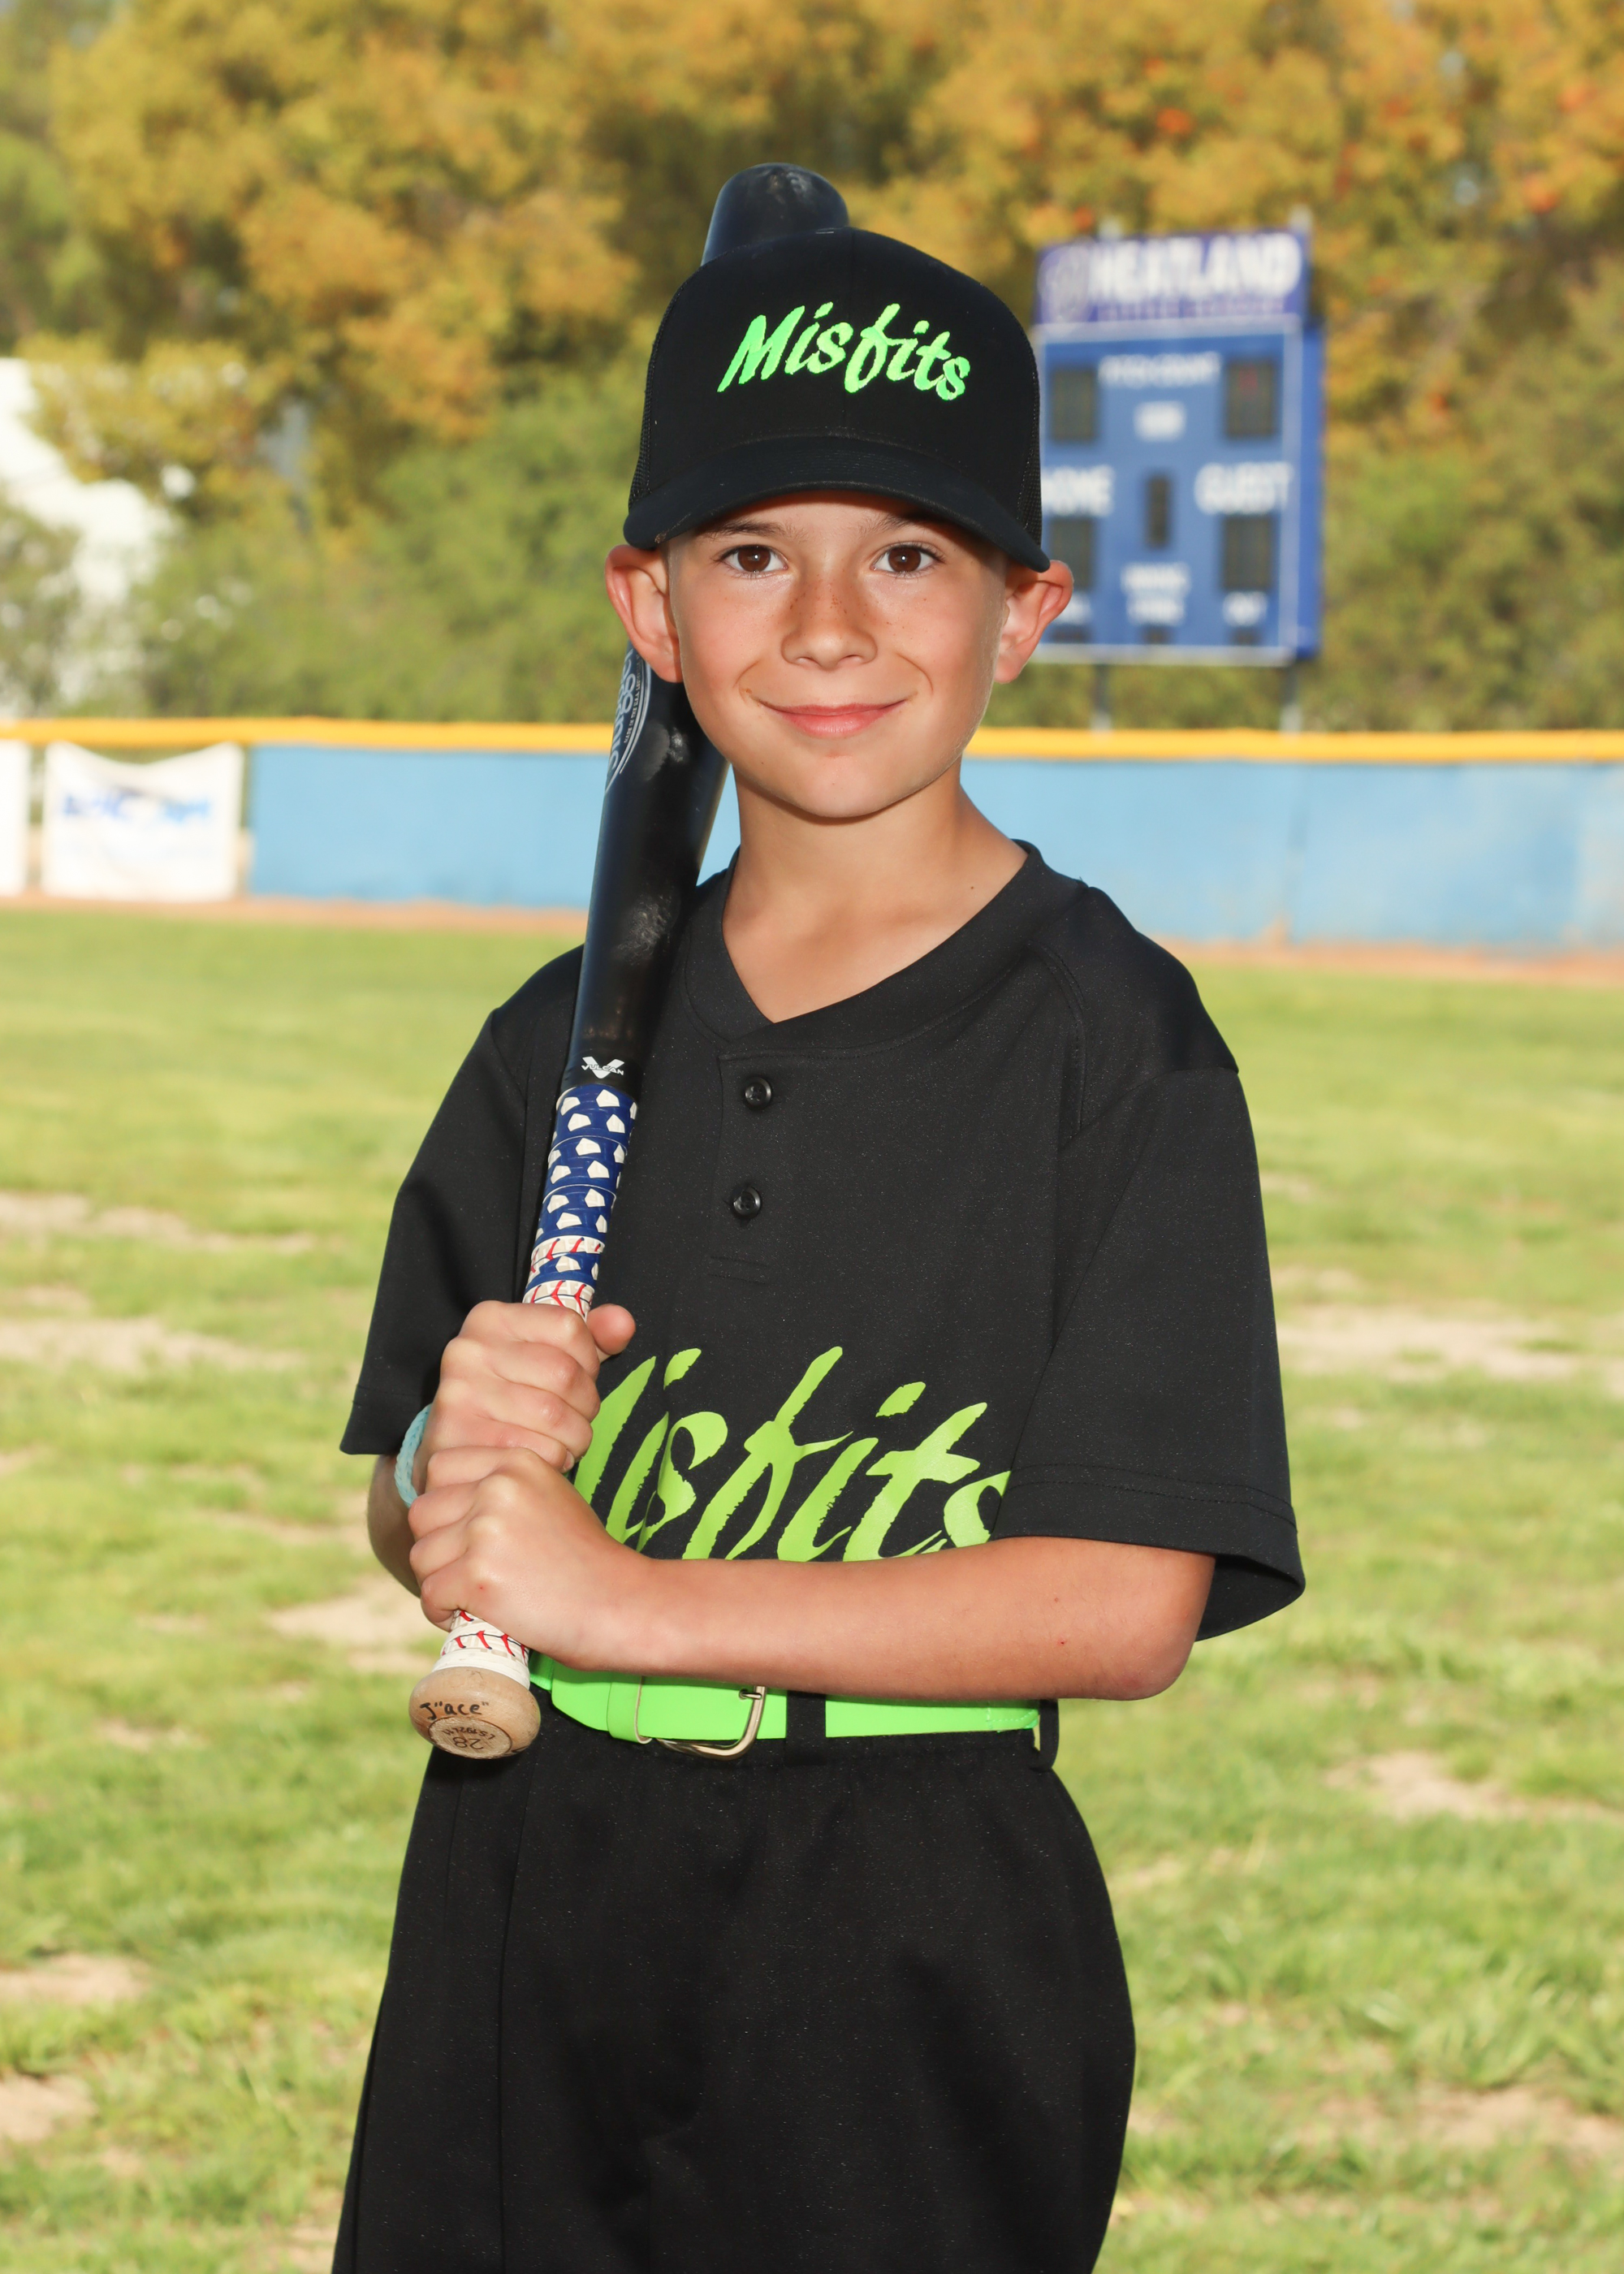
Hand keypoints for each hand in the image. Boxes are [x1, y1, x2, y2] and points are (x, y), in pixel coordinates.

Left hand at [408, 1442, 643, 1665]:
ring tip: (473, 1596)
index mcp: (516, 1462)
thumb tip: (443, 1502)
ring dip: (440, 1582)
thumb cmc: (585, 1560)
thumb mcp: (551, 1498)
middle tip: (466, 1572)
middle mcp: (498, 1487)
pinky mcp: (478, 1575)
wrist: (619, 1606)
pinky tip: (473, 1615)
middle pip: (423, 1513)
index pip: (439, 1468)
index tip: (465, 1535)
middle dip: (436, 1547)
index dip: (444, 1507)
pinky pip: (430, 1594)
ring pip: (421, 1556)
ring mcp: (487, 1529)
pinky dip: (443, 1613)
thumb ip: (501, 1490)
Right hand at [420, 1300, 635, 1484]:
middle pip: (564, 1372)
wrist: (458, 1451)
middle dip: (586, 1404)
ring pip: (554, 1415)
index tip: (580, 1378)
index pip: (569, 1326)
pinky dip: (555, 1460)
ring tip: (567, 1441)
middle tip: (578, 1419)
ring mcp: (457, 1394)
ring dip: (576, 1437)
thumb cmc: (515, 1395)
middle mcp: (467, 1349)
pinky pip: (535, 1451)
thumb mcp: (551, 1355)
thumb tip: (624, 1324)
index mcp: (491, 1318)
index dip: (589, 1360)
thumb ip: (593, 1335)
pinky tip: (547, 1458)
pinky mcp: (458, 1440)